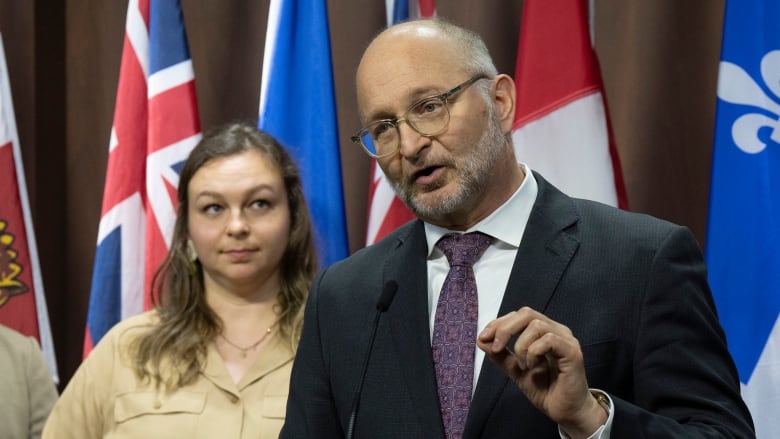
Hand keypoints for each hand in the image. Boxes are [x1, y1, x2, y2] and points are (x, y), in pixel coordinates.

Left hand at [476, 307, 606, 437]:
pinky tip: (532, 367)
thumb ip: (501, 355)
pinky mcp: (572, 352)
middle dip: (505, 329)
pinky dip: (534, 352)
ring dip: (521, 345)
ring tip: (522, 366)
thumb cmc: (546, 390)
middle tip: (496, 348)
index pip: (519, 316)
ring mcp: (566, 340)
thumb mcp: (516, 371)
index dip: (498, 323)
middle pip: (527, 313)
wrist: (566, 412)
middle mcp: (556, 331)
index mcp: (544, 332)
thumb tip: (481, 340)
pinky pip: (549, 340)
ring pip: (536, 325)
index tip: (483, 338)